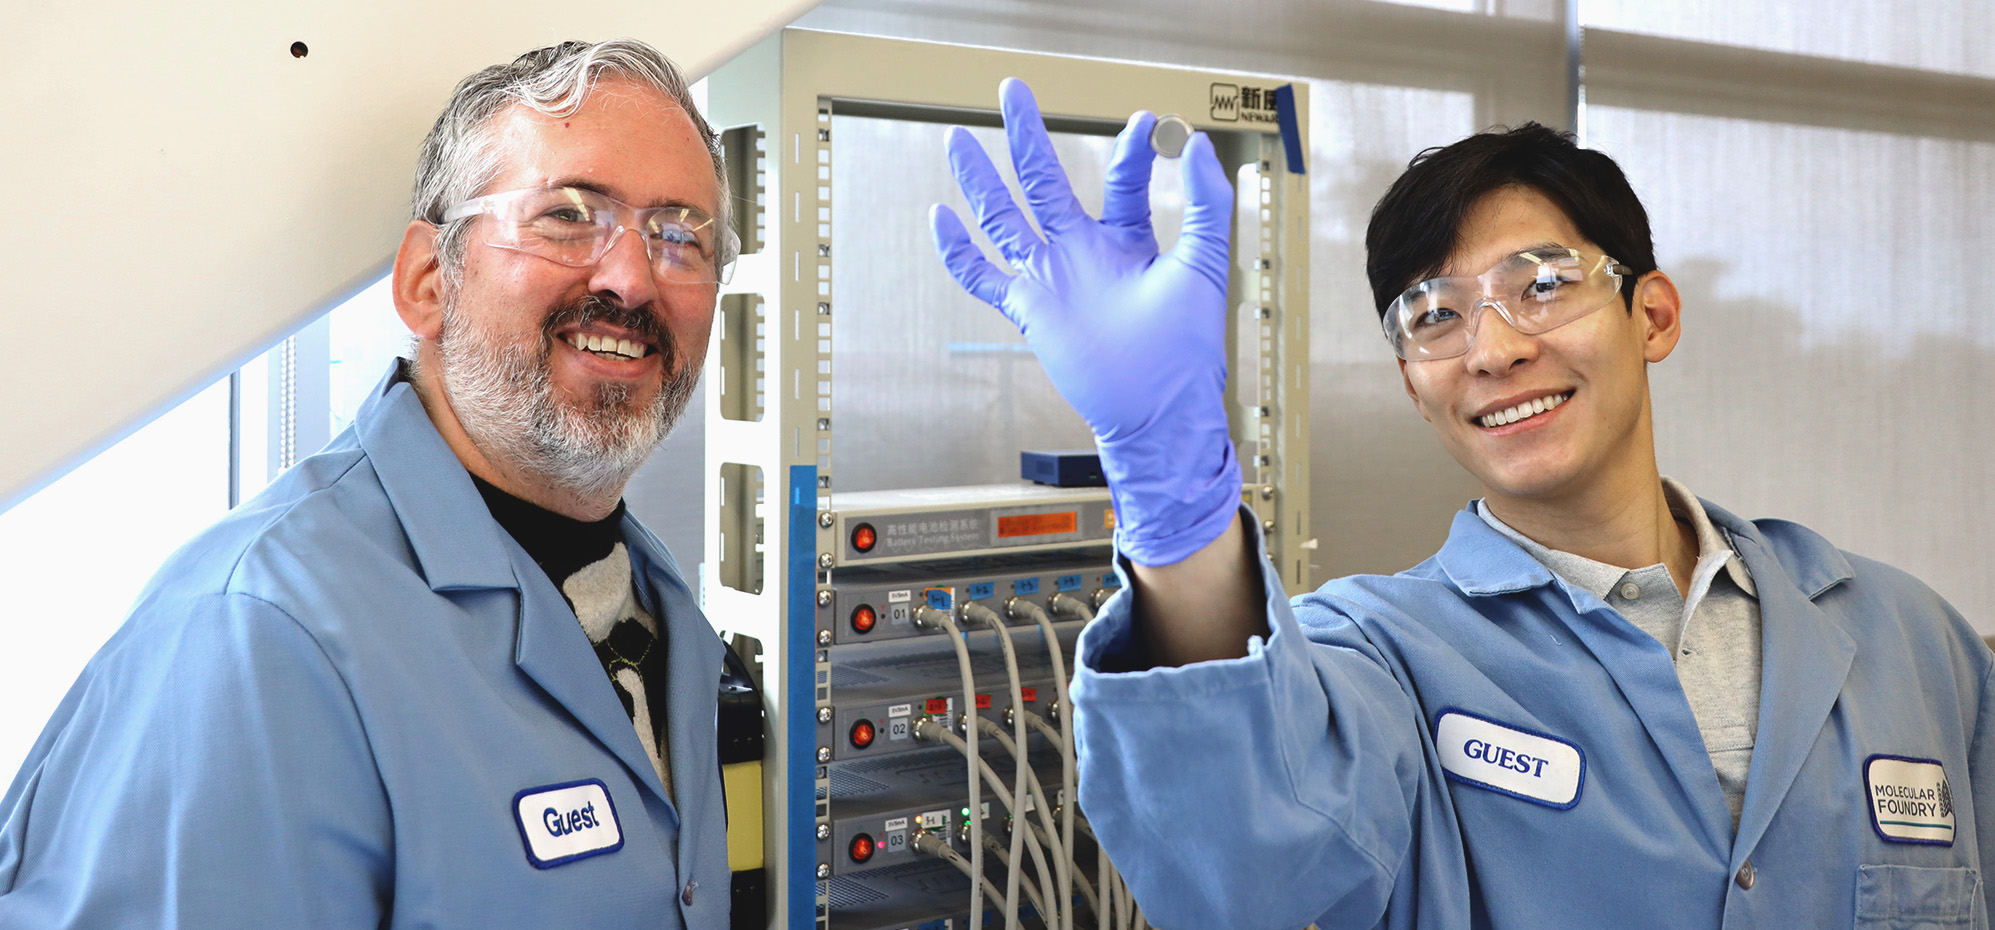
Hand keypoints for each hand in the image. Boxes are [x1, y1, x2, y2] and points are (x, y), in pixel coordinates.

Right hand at [930, 78, 1240, 565]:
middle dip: (1028, 135)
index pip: (1121, 179)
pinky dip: (958, 252)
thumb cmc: (1187, 349)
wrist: (1159, 409)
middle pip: (1046, 180)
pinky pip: (984, 277)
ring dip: (981, 180)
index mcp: (1127, 240)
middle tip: (1012, 90)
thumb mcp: (1204, 263)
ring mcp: (1053, 278)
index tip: (1149, 122)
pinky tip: (938, 218)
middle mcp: (1083, 252)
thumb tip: (1197, 144)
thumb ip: (1206, 202)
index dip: (1133, 148)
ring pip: (1005, 218)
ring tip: (958, 139)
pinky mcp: (1031, 308)